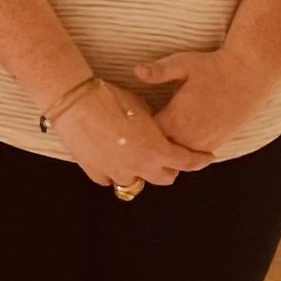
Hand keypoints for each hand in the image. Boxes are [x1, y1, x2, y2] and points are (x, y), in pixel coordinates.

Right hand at [53, 77, 210, 189]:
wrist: (76, 101)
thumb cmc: (110, 98)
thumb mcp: (141, 107)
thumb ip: (154, 126)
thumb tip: (155, 131)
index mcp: (156, 150)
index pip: (186, 162)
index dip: (199, 160)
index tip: (205, 158)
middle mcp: (139, 166)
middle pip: (164, 178)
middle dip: (168, 169)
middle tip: (166, 156)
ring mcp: (116, 172)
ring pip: (135, 182)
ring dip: (138, 170)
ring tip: (133, 155)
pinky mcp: (95, 171)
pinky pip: (109, 179)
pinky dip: (113, 170)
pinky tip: (110, 156)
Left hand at [134, 44, 280, 155]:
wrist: (250, 74)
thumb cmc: (213, 67)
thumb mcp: (182, 63)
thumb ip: (158, 71)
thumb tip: (136, 71)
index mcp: (177, 120)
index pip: (145, 136)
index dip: (135, 128)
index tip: (129, 117)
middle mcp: (190, 137)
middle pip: (159, 149)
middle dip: (149, 140)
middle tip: (138, 127)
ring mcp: (205, 143)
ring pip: (177, 154)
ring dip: (167, 144)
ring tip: (157, 130)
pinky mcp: (217, 143)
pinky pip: (193, 153)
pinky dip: (184, 146)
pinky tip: (177, 132)